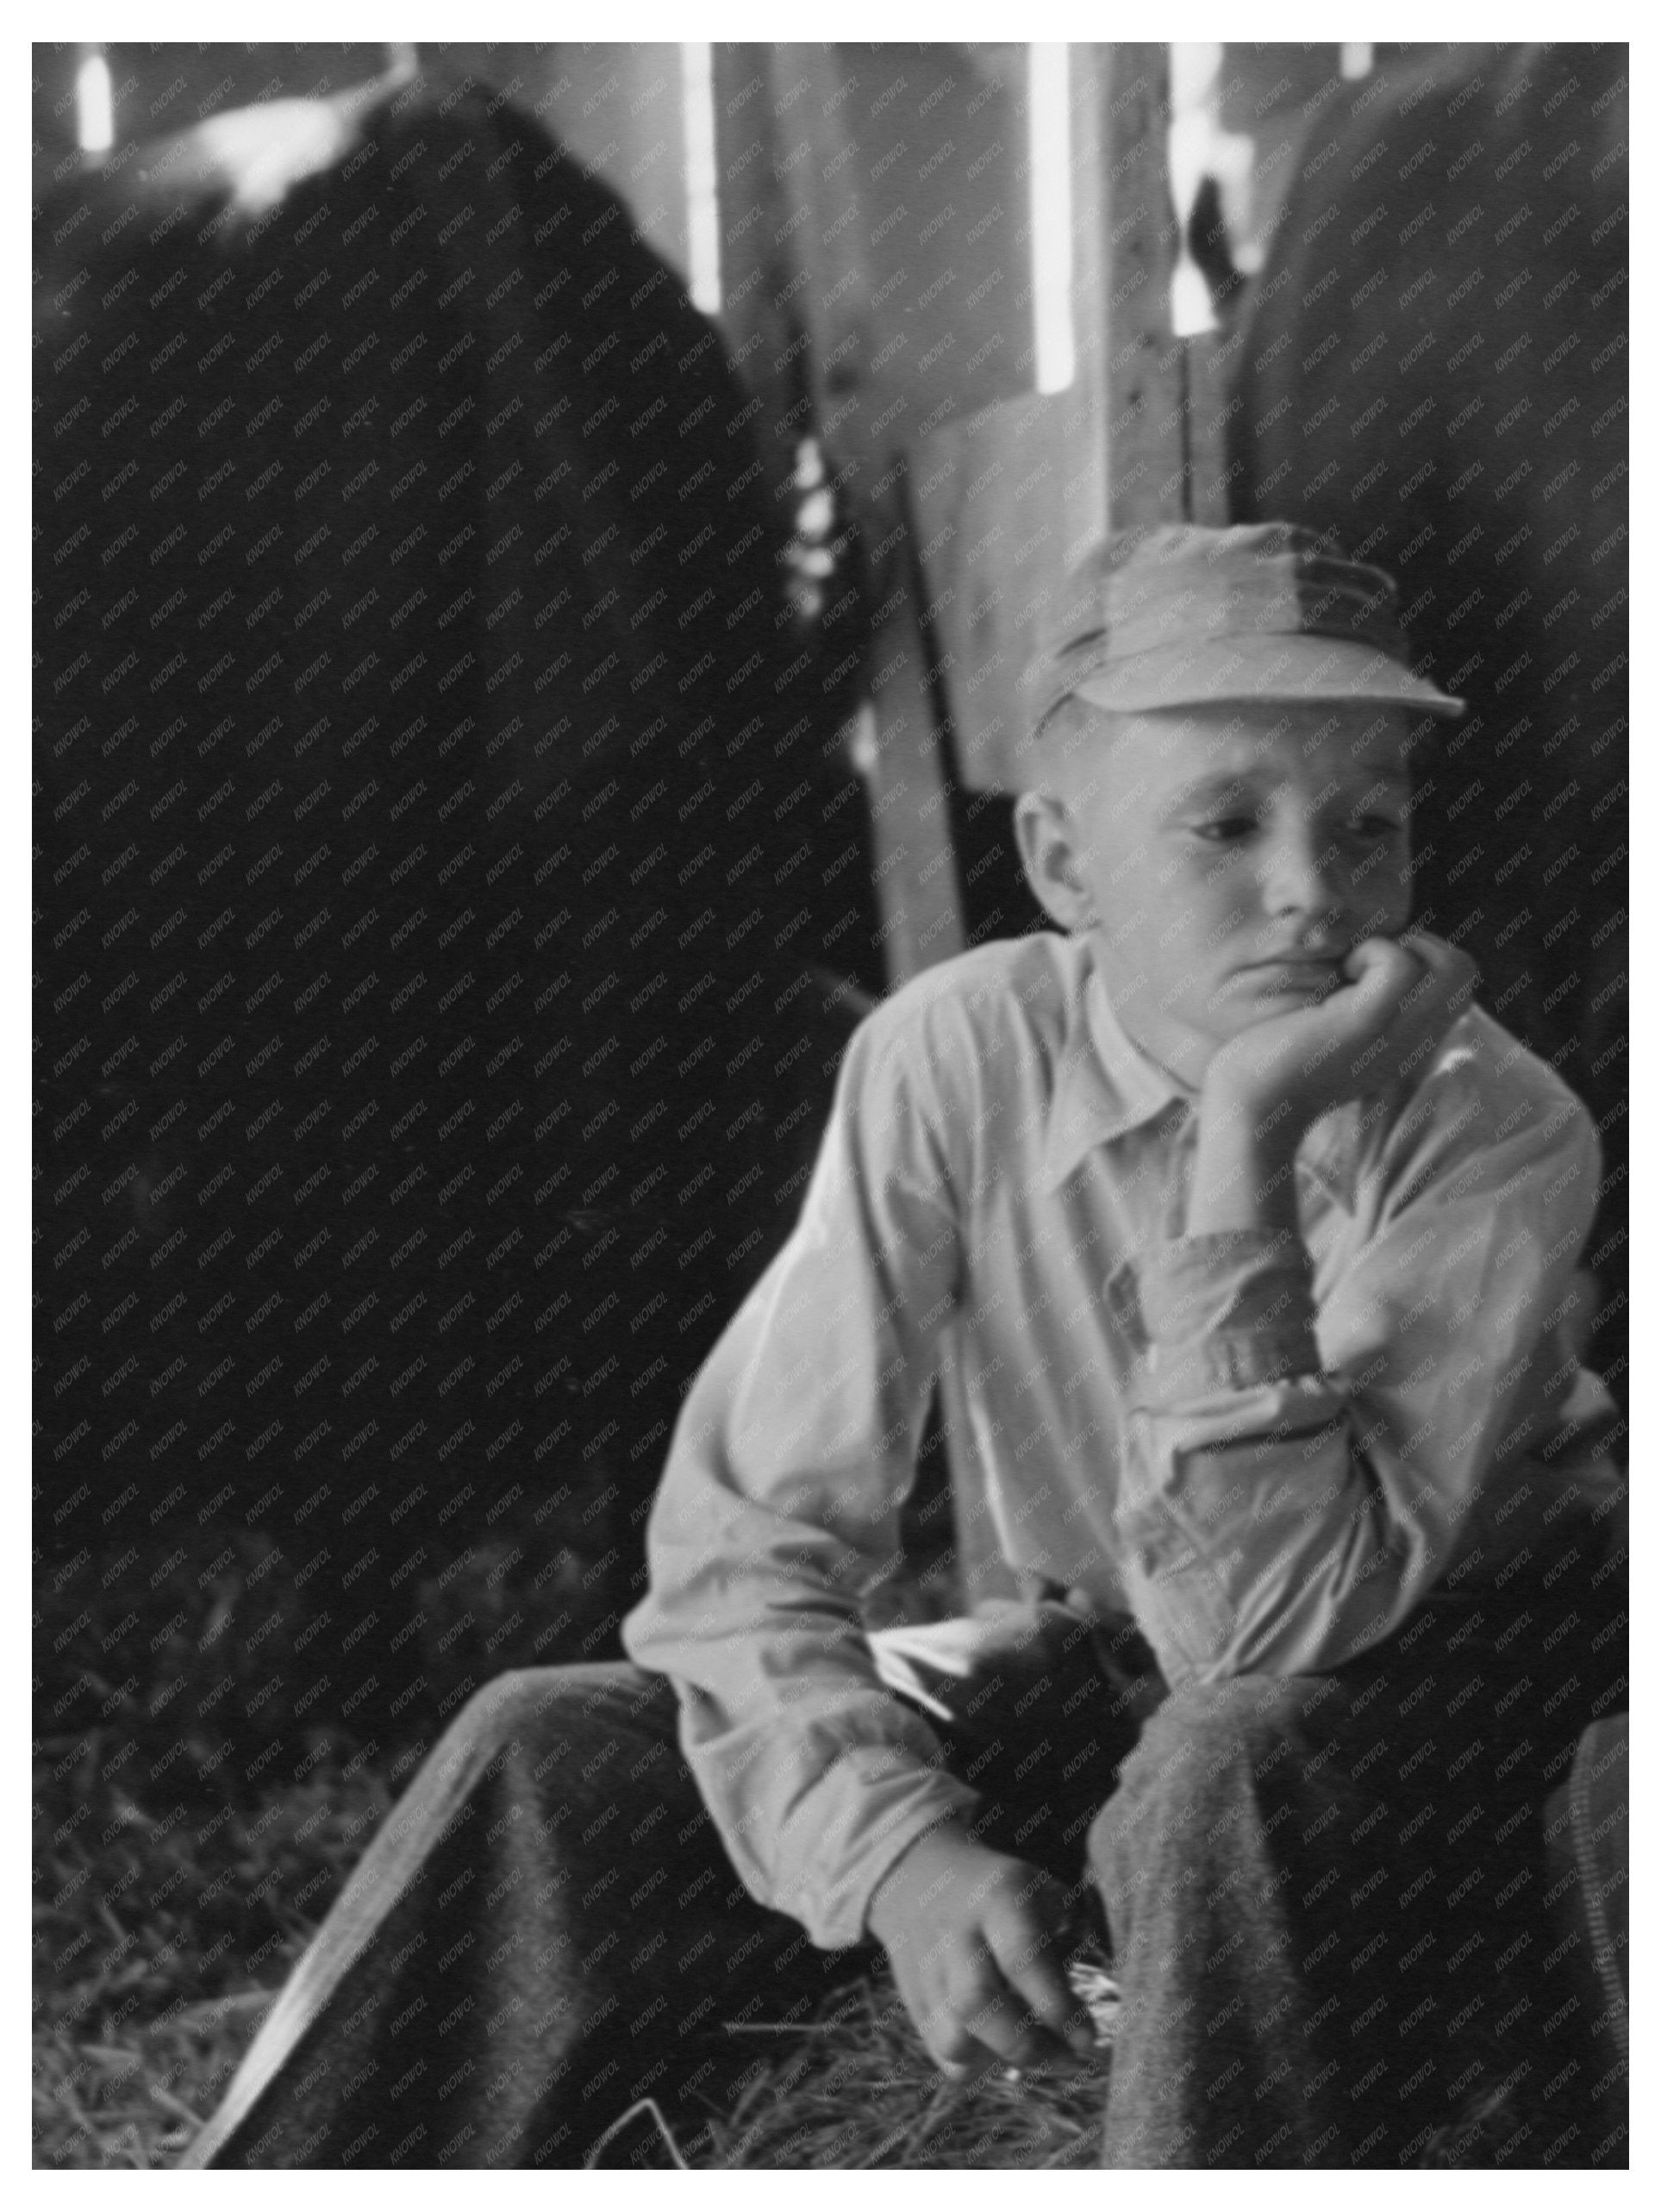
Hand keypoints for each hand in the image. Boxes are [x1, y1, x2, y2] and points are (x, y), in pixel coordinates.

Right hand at [866, 1825, 1096, 2080]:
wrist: (919, 1870)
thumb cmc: (1002, 1892)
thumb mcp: (1038, 1890)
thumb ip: (1065, 1942)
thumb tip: (1081, 2014)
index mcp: (996, 1897)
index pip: (1023, 1959)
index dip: (1059, 2008)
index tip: (1088, 2040)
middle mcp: (955, 1933)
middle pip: (978, 2004)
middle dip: (1030, 2046)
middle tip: (1067, 2060)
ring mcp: (926, 1968)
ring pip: (953, 2039)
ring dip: (998, 2059)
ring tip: (1032, 2050)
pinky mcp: (912, 1998)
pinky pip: (941, 2053)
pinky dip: (974, 2064)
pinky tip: (998, 2048)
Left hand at [1202, 929, 1478, 1142]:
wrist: (1249, 1104)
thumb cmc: (1277, 1062)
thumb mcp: (1336, 1028)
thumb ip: (1366, 1001)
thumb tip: (1375, 953)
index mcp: (1410, 1041)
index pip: (1459, 983)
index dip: (1424, 956)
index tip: (1371, 970)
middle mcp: (1415, 1041)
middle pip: (1465, 971)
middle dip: (1422, 945)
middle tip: (1367, 964)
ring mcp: (1398, 1033)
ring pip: (1447, 965)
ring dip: (1395, 948)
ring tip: (1350, 971)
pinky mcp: (1369, 1023)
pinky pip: (1400, 964)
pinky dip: (1370, 953)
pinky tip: (1336, 978)